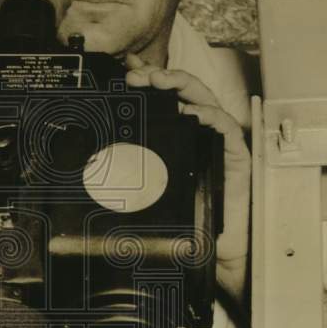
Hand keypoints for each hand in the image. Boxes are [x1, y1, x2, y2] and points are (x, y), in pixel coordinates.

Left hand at [125, 54, 249, 303]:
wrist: (213, 254)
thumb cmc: (184, 223)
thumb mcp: (148, 194)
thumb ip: (129, 176)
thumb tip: (90, 165)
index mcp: (177, 136)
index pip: (163, 99)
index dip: (148, 81)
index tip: (127, 73)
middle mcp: (198, 134)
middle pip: (184, 93)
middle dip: (162, 77)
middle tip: (140, 75)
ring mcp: (217, 142)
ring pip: (206, 100)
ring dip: (184, 85)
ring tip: (163, 81)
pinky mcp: (236, 157)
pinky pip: (227, 130)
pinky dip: (213, 116)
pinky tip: (195, 113)